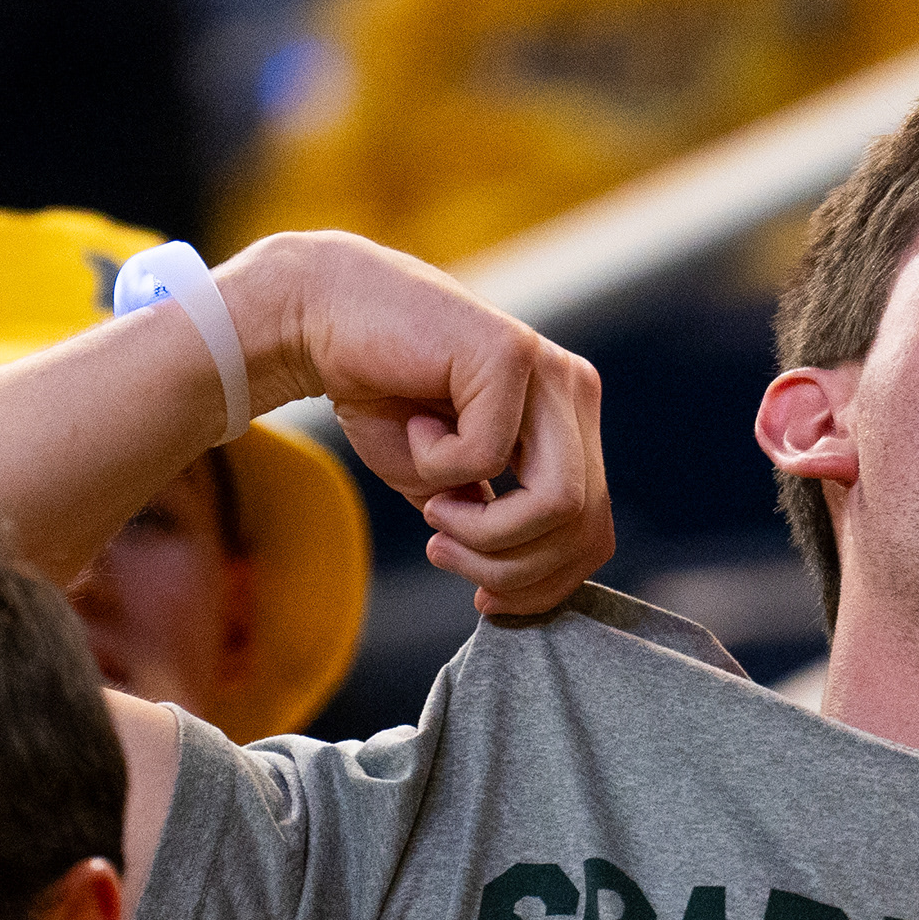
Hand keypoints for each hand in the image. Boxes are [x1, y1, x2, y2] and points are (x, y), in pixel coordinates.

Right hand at [215, 231, 615, 615]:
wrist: (324, 320)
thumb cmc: (384, 402)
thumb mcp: (448, 486)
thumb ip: (495, 531)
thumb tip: (523, 590)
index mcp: (572, 426)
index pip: (593, 530)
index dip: (545, 584)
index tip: (484, 599)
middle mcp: (574, 394)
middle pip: (583, 526)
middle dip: (511, 568)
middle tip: (442, 553)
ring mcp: (550, 371)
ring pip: (557, 503)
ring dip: (484, 532)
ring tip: (433, 510)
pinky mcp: (511, 353)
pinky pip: (488, 456)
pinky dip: (437, 465)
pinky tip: (415, 429)